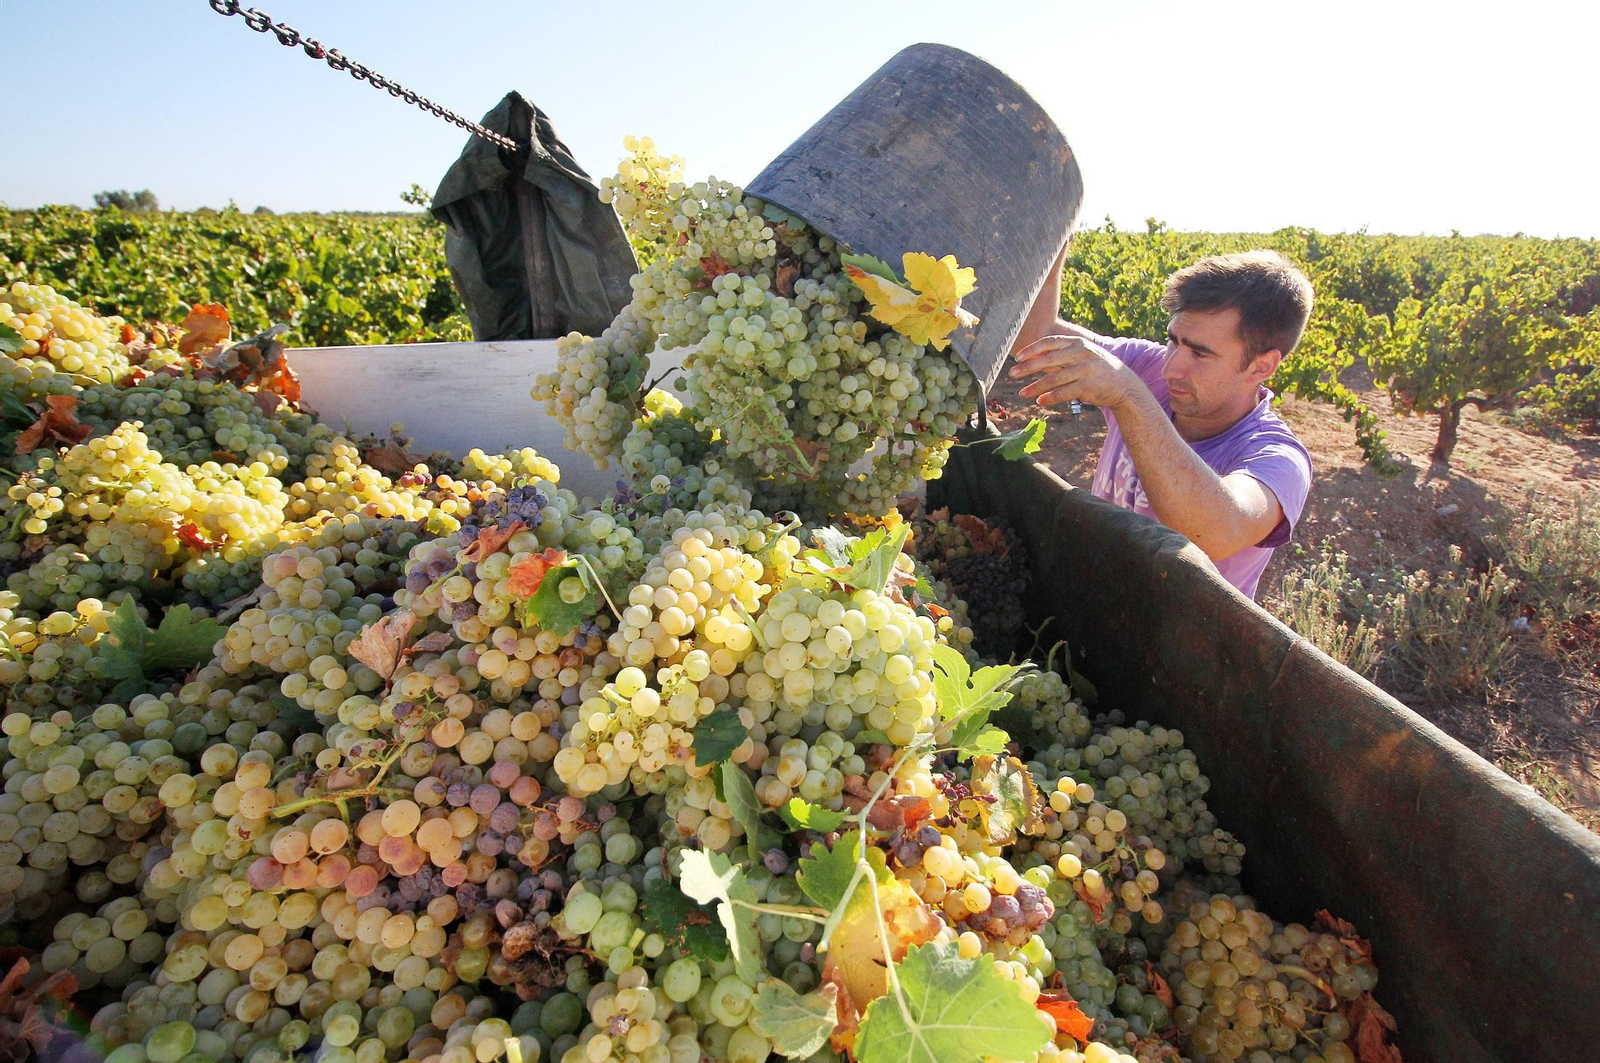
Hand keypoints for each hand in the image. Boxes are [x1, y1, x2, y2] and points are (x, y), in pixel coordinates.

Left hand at [1009, 334, 1139, 409]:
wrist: (1123, 384)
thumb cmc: (1095, 369)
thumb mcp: (1081, 356)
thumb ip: (1060, 356)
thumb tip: (1032, 359)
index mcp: (1077, 343)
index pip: (1050, 342)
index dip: (1032, 349)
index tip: (1017, 357)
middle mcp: (1081, 353)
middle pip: (1048, 359)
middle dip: (1028, 367)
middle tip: (1012, 374)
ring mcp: (1086, 369)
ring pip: (1054, 378)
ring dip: (1036, 387)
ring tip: (1022, 393)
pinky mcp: (1088, 386)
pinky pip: (1065, 392)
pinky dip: (1051, 397)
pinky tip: (1040, 401)